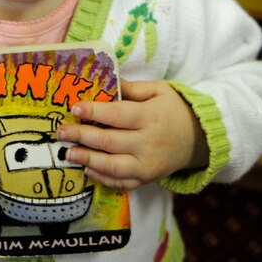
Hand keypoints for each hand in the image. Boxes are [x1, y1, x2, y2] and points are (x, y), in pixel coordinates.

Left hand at [56, 79, 208, 190]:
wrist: (199, 138)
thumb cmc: (174, 109)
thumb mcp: (158, 90)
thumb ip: (132, 88)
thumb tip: (106, 79)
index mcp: (150, 117)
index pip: (118, 115)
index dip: (94, 111)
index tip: (75, 107)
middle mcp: (148, 143)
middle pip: (110, 141)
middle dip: (82, 136)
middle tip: (61, 132)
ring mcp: (148, 165)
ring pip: (113, 166)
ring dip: (87, 160)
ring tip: (68, 153)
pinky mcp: (147, 179)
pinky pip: (122, 183)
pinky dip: (102, 178)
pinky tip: (87, 169)